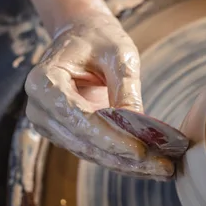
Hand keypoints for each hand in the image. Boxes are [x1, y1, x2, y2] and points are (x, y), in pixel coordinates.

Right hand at [25, 9, 174, 178]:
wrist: (81, 36)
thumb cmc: (98, 39)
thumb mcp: (118, 54)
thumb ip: (126, 88)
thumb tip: (140, 126)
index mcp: (44, 82)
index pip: (79, 119)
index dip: (111, 138)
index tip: (141, 151)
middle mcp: (40, 109)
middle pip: (86, 143)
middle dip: (126, 158)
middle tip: (165, 168)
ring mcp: (50, 126)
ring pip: (92, 154)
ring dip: (129, 165)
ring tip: (165, 170)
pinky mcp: (65, 135)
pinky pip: (96, 152)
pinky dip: (123, 160)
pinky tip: (152, 166)